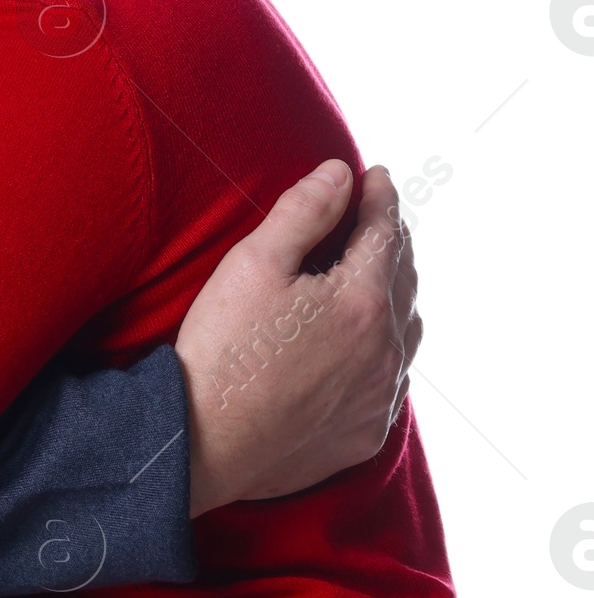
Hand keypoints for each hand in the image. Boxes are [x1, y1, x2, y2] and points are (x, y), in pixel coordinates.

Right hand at [175, 160, 418, 515]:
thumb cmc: (224, 346)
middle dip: (392, 239)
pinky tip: (366, 340)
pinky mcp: (366, 432)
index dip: (381, 197)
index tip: (377, 174)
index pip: (385, 233)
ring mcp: (380, 397)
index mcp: (362, 302)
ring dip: (396, 292)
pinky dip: (387, 346)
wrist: (205, 440)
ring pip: (408, 330)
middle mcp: (386, 351)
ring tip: (377, 271)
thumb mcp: (255, 261)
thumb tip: (341, 173)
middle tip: (375, 214)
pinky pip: (393, 378)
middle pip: (404, 278)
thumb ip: (304, 210)